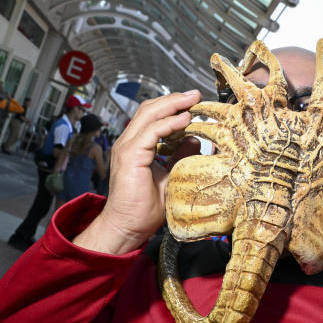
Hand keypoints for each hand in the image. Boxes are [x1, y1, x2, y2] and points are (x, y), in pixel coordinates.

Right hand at [74, 90, 201, 254]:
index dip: (173, 107)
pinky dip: (169, 123)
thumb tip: (195, 140)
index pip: (153, 117)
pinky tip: (185, 119)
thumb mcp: (170, 176)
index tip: (194, 103)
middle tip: (196, 95)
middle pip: (150, 109)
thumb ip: (180, 157)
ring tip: (193, 100)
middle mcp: (128, 143)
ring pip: (149, 114)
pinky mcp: (130, 155)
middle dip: (174, 99)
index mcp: (136, 146)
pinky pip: (151, 131)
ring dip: (173, 105)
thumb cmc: (144, 208)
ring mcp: (127, 147)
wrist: (127, 226)